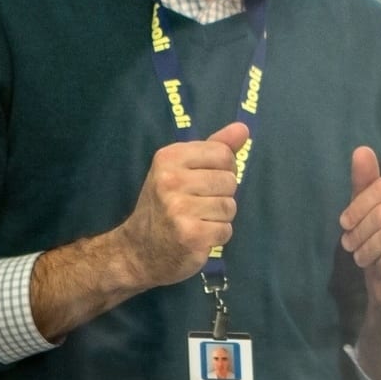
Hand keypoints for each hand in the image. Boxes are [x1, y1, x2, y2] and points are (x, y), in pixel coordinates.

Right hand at [114, 121, 248, 292]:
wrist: (137, 252)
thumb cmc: (164, 205)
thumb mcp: (181, 169)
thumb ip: (214, 147)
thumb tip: (243, 128)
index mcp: (169, 157)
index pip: (223, 154)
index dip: (223, 170)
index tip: (203, 181)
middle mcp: (171, 180)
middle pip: (230, 181)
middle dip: (221, 195)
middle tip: (196, 205)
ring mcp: (179, 208)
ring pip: (230, 206)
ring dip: (219, 218)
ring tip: (196, 220)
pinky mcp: (191, 235)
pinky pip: (226, 230)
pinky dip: (216, 236)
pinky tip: (197, 236)